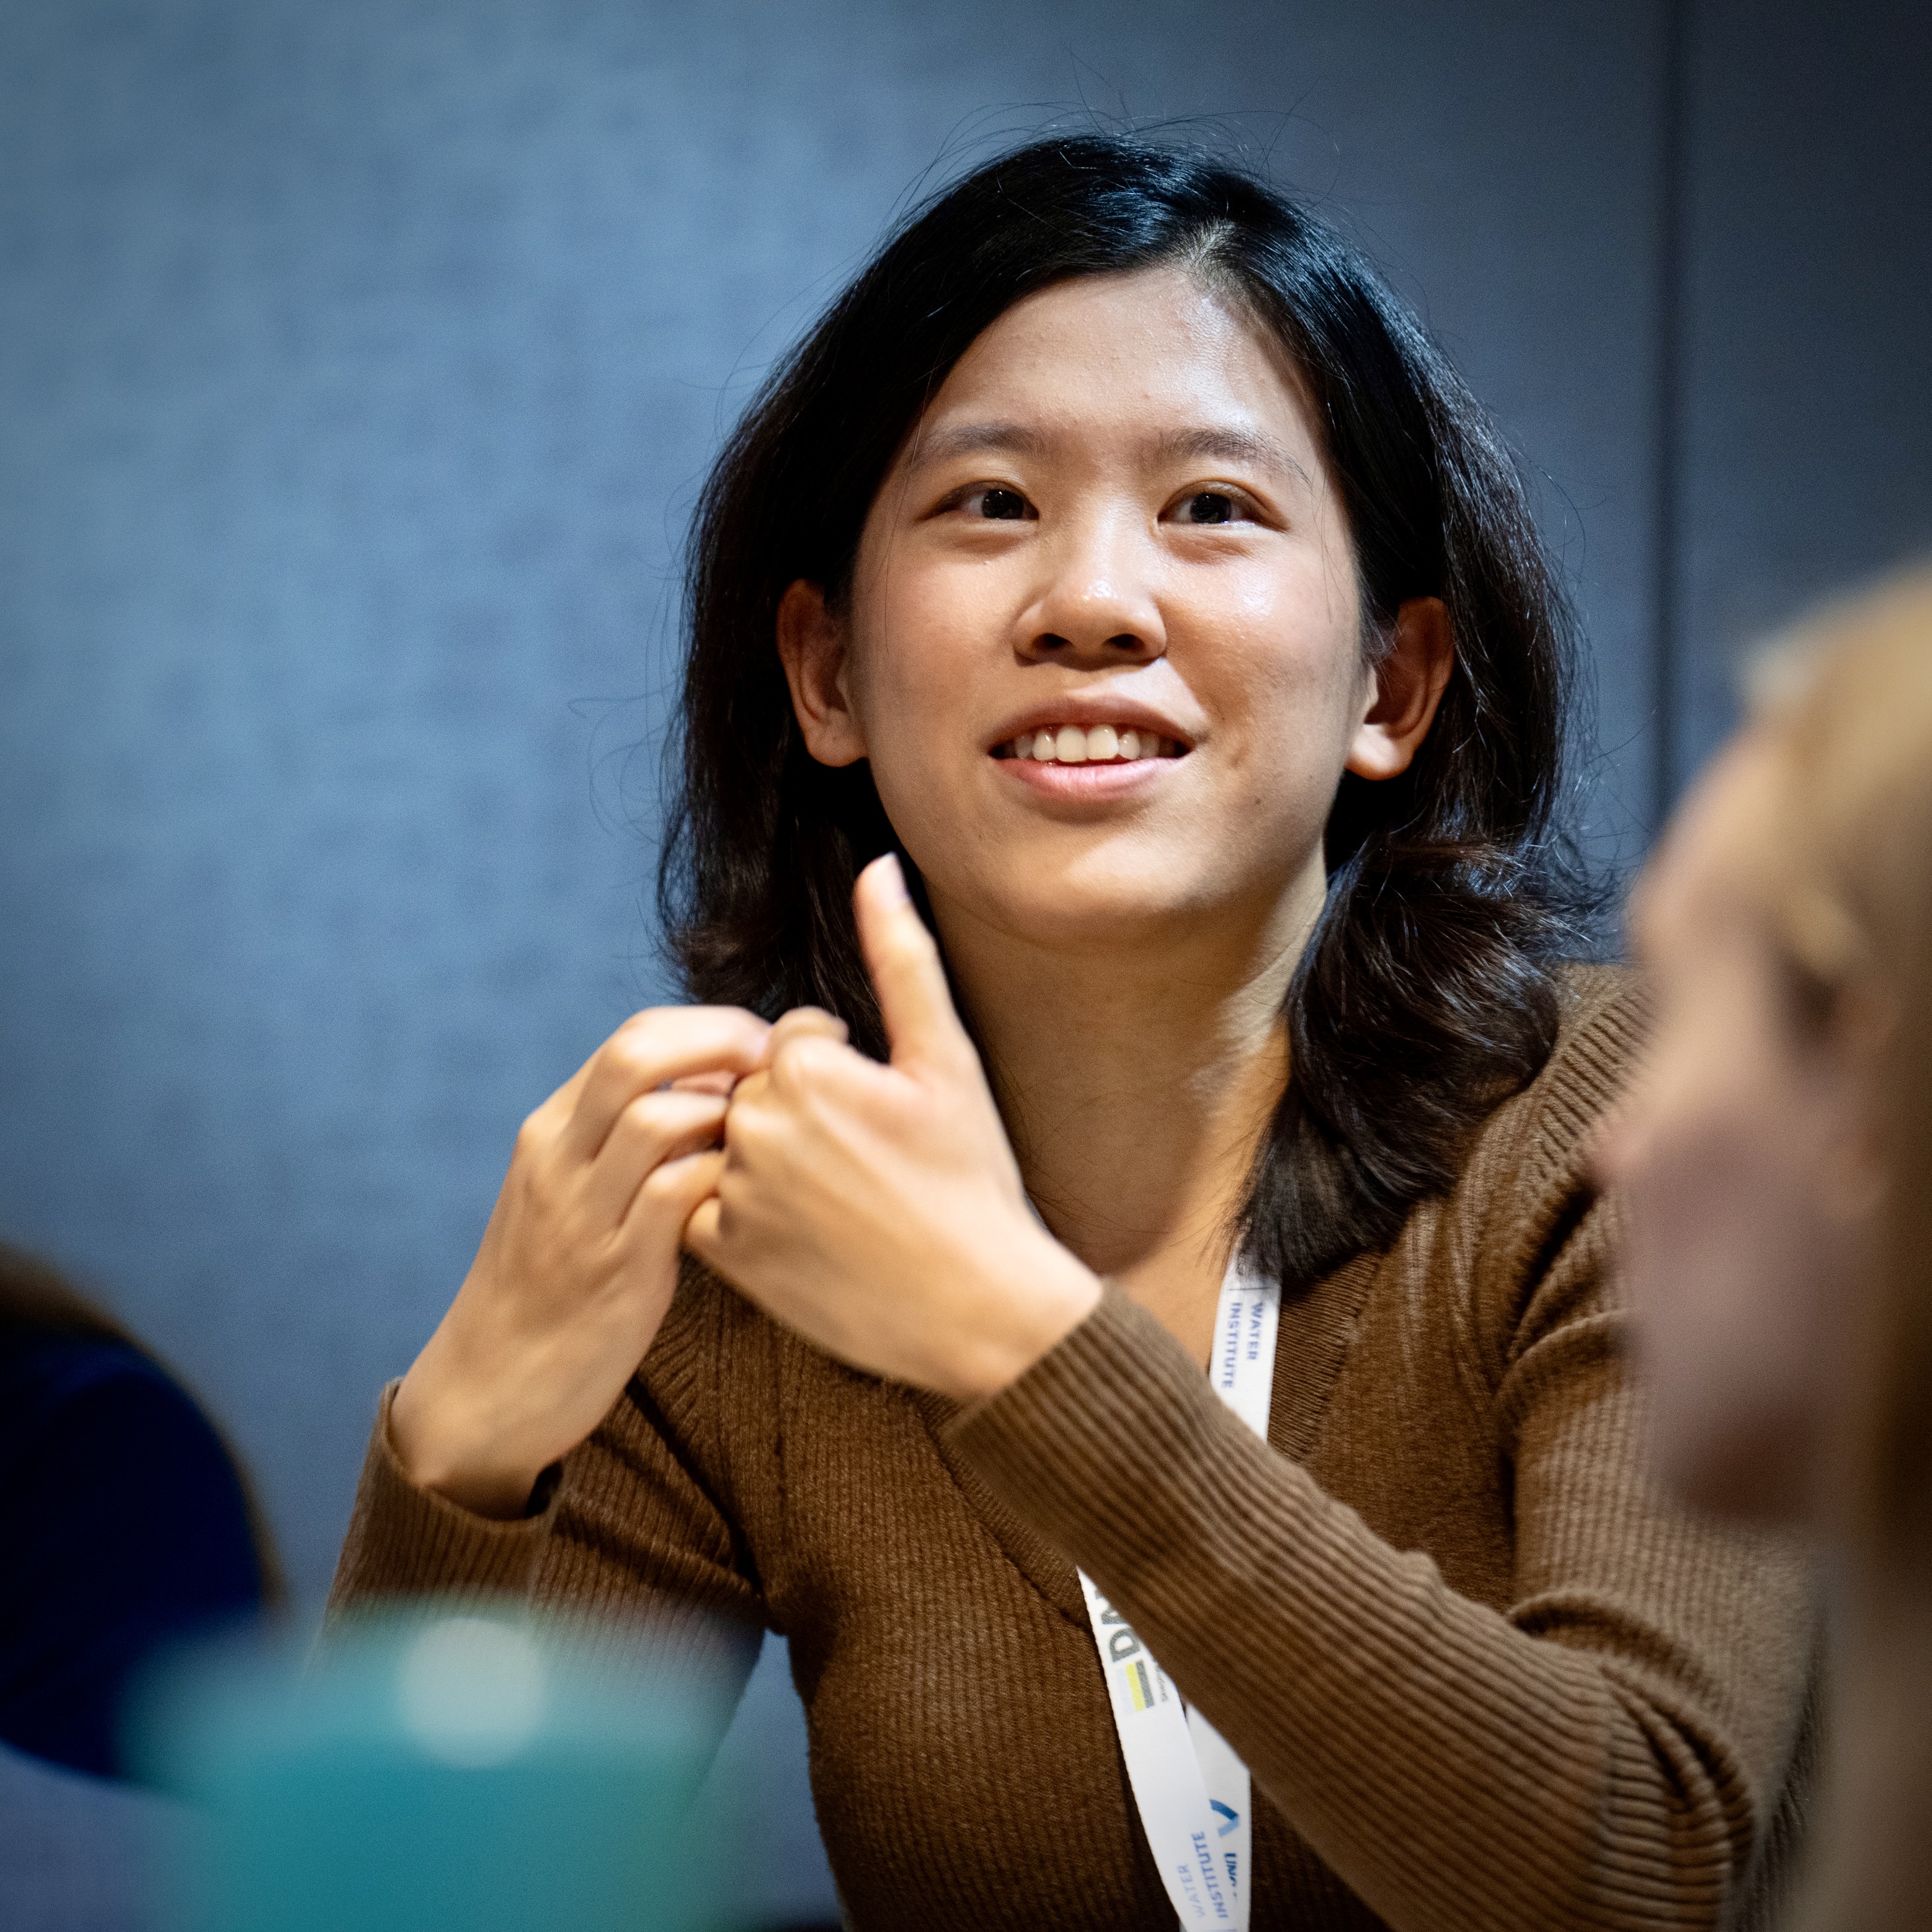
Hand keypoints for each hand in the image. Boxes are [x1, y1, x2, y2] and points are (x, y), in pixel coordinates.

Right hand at [391, 1006, 772, 1516]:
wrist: (490, 1388)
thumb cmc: (557, 1285)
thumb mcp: (579, 1194)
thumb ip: (631, 1138)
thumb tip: (720, 1084)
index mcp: (554, 1129)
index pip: (635, 1034)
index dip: (712, 1025)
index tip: (767, 1045)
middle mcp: (560, 1157)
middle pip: (638, 1054)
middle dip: (723, 1041)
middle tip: (781, 1069)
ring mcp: (582, 1212)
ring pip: (658, 1118)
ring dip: (729, 1115)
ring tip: (765, 1140)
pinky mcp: (613, 1271)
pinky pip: (674, 1195)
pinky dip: (723, 1180)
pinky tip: (750, 1197)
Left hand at [684, 856, 1101, 1400]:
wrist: (978, 1310)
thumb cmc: (972, 1180)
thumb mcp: (946, 1060)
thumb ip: (901, 957)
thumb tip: (878, 868)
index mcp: (805, 1068)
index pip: (793, 1040)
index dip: (844, 1075)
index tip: (888, 1123)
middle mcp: (756, 1125)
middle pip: (756, 1088)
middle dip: (803, 1115)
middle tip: (868, 1166)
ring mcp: (736, 1190)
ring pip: (730, 1142)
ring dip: (771, 1163)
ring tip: (840, 1203)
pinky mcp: (724, 1254)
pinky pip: (705, 1204)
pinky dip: (742, 1214)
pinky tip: (805, 1235)